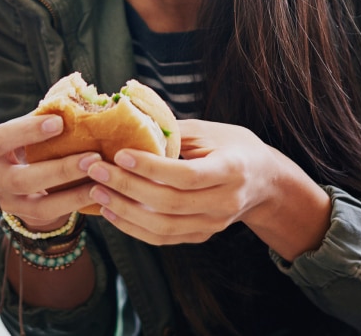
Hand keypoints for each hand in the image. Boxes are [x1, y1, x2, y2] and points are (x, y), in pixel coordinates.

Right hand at [0, 113, 97, 230]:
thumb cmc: (33, 142)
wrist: (26, 180)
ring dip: (73, 191)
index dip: (27, 131)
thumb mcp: (33, 129)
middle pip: (20, 179)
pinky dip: (76, 202)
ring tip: (99, 176)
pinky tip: (98, 191)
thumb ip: (48, 116)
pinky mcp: (26, 217)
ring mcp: (8, 202)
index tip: (59, 122)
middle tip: (92, 157)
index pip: (0, 139)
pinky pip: (53, 213)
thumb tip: (79, 100)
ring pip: (39, 203)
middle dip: (59, 169)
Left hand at [80, 118, 328, 257]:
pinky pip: (164, 239)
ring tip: (97, 193)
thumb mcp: (211, 131)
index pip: (186, 175)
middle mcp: (225, 202)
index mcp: (231, 170)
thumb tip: (129, 121)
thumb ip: (174, 131)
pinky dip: (135, 228)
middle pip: (171, 203)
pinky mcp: (202, 235)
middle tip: (96, 171)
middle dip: (128, 188)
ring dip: (126, 212)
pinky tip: (112, 212)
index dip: (151, 168)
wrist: (264, 181)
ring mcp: (214, 224)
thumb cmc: (234, 146)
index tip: (120, 154)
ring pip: (164, 227)